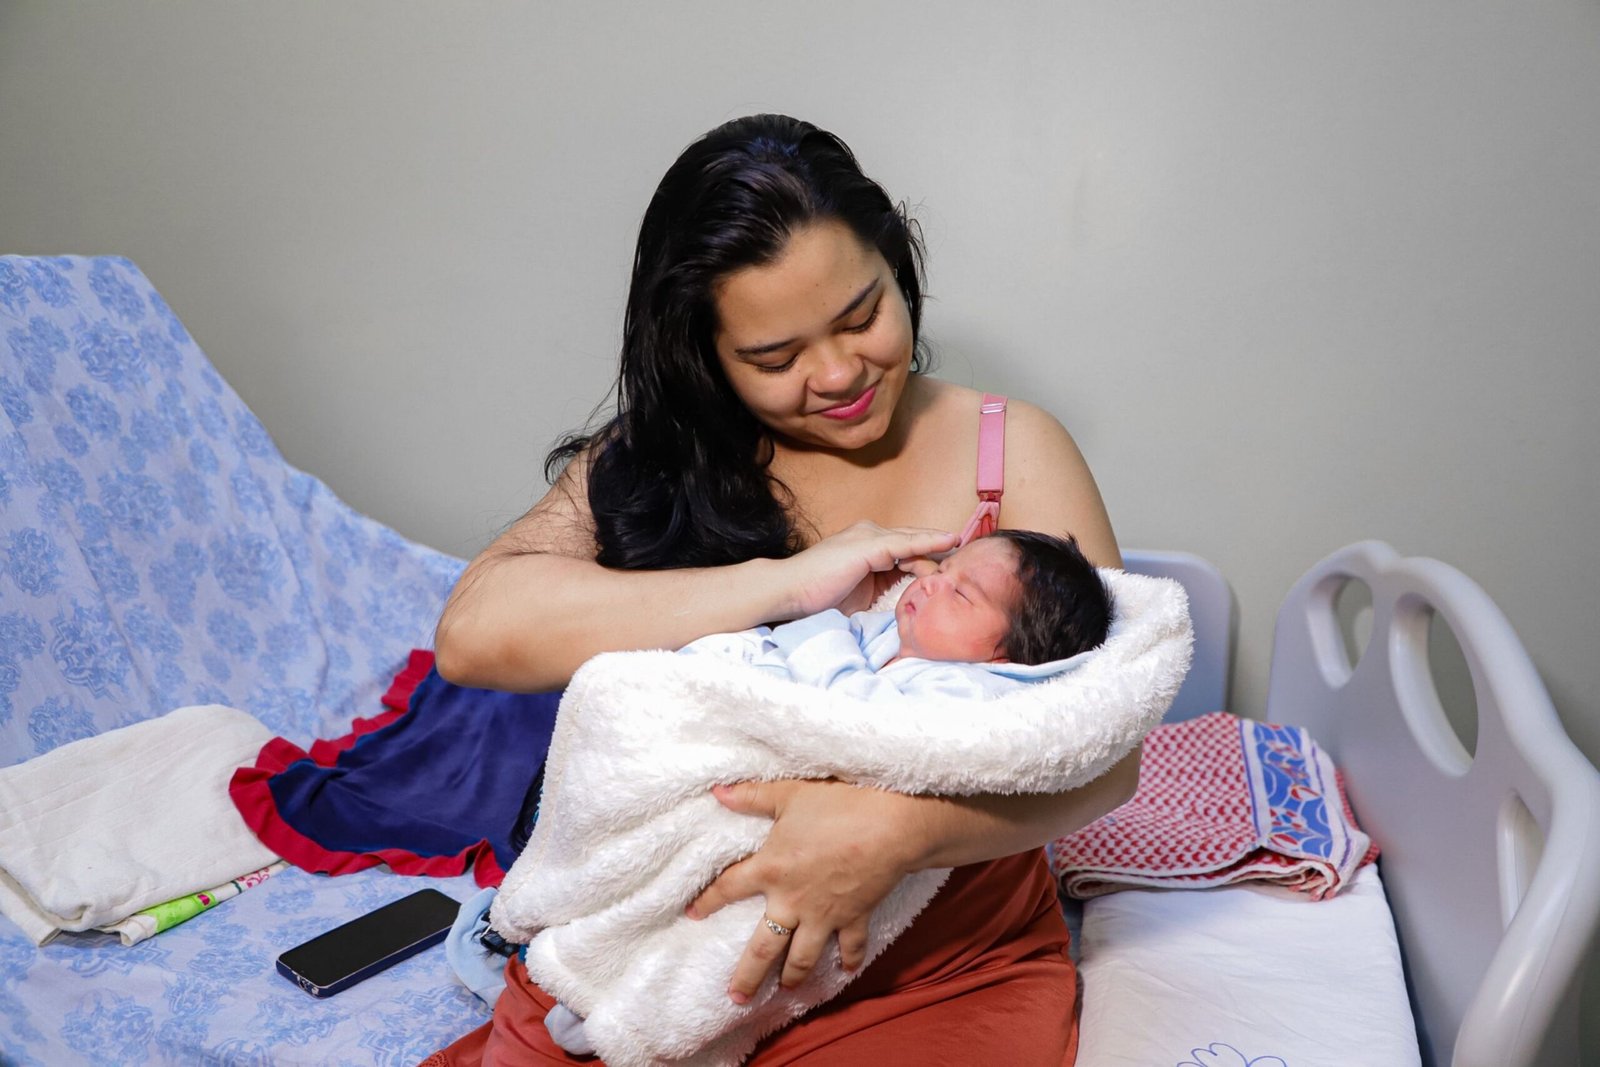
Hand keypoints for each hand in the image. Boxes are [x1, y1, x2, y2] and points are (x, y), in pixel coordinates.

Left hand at [685, 779, 926, 1000]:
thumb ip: (752, 796)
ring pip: (804, 956)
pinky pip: (851, 946)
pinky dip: (849, 960)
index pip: (729, 888)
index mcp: (771, 868)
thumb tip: (717, 791)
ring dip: (793, 976)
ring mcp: (825, 914)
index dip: (708, 901)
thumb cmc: (838, 804)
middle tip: (736, 998)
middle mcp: (793, 900)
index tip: (692, 915)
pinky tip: (846, 972)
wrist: (890, 824)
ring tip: (785, 991)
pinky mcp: (855, 916)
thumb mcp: (789, 793)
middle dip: (748, 976)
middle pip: (764, 947)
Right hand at [779, 522, 957, 619]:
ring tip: (964, 544)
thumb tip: (906, 605)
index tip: (950, 565)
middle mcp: (868, 533)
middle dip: (938, 546)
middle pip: (912, 539)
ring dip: (938, 544)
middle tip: (965, 552)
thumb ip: (882, 592)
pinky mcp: (869, 544)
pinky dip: (929, 542)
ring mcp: (868, 536)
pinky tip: (949, 541)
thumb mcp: (859, 595)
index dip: (927, 555)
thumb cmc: (816, 598)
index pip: (904, 547)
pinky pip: (906, 543)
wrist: (789, 592)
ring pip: (913, 539)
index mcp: (865, 545)